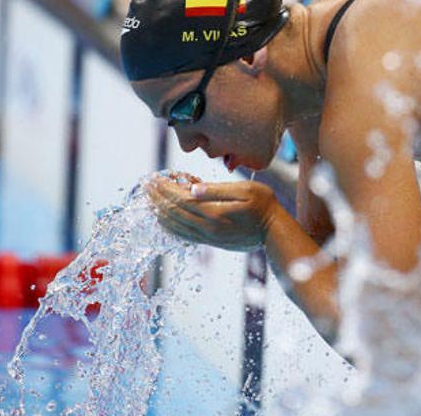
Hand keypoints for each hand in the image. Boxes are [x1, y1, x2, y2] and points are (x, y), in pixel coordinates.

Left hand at [146, 177, 279, 250]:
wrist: (275, 233)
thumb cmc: (264, 205)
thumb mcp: (245, 190)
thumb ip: (218, 190)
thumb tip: (193, 188)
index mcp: (214, 213)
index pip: (181, 200)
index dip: (165, 189)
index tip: (154, 178)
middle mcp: (208, 228)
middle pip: (174, 213)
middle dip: (158, 198)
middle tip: (146, 185)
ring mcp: (208, 238)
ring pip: (176, 226)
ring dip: (160, 212)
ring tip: (149, 200)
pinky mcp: (211, 242)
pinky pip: (183, 235)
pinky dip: (170, 226)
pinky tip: (163, 219)